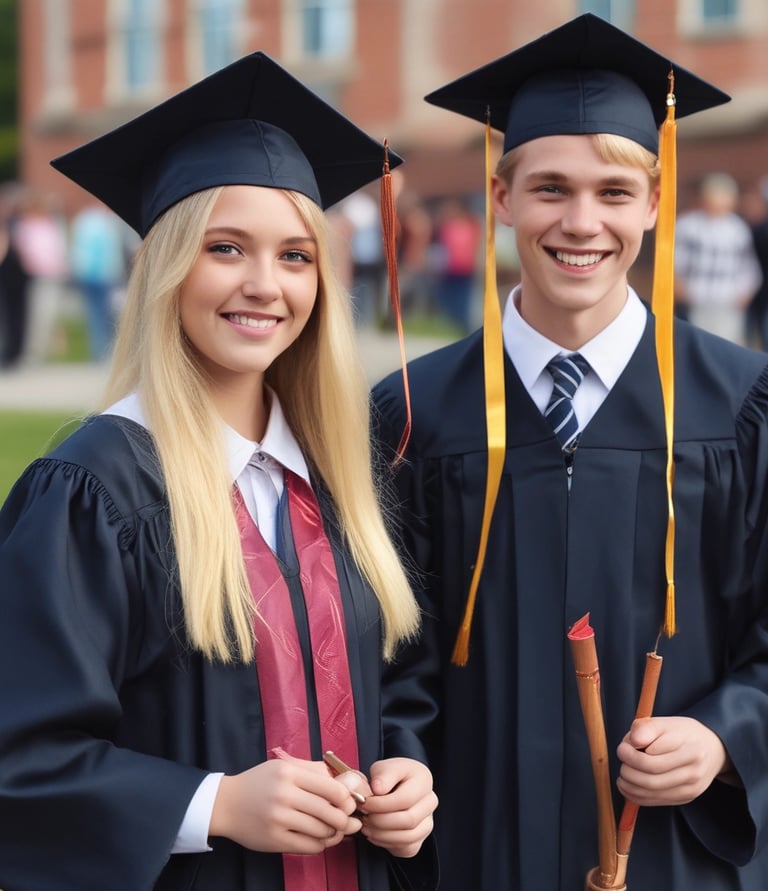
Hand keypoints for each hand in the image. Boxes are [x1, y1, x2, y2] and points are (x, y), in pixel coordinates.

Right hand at [209, 754, 361, 852]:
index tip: (349, 803)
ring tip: (335, 831)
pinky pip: (308, 846)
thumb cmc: (259, 782)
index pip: (331, 787)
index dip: (346, 798)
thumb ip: (312, 769)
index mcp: (289, 773)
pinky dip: (320, 845)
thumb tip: (342, 780)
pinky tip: (320, 840)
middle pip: (328, 811)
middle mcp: (284, 795)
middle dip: (344, 819)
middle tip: (348, 821)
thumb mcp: (283, 766)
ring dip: (333, 833)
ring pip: (320, 830)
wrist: (226, 804)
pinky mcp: (274, 840)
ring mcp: (278, 819)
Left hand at [357, 757, 437, 857]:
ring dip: (382, 835)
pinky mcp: (420, 838)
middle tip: (363, 817)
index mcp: (423, 779)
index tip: (363, 802)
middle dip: (380, 821)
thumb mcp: (382, 768)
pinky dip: (386, 844)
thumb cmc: (388, 777)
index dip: (380, 804)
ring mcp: (428, 822)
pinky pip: (406, 848)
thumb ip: (381, 776)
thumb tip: (377, 789)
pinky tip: (374, 833)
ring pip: (408, 837)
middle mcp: (430, 801)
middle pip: (409, 821)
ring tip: (366, 826)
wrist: (393, 786)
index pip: (404, 799)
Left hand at [616, 716, 729, 806]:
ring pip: (652, 792)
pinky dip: (636, 795)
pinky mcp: (685, 799)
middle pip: (651, 779)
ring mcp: (691, 789)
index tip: (622, 747)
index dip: (629, 754)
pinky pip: (655, 801)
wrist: (712, 749)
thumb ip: (647, 728)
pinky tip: (627, 785)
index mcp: (690, 750)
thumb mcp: (666, 723)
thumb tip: (632, 741)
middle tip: (621, 760)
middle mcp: (693, 772)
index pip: (651, 760)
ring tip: (622, 773)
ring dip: (629, 785)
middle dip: (628, 771)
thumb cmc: (683, 734)